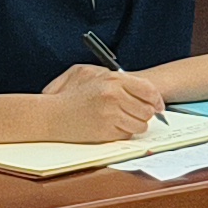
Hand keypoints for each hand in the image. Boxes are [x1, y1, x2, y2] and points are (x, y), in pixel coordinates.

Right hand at [34, 61, 166, 142]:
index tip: (158, 105)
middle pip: (148, 110)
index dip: (156, 99)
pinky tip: (110, 126)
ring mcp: (110, 115)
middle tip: (136, 113)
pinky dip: (122, 133)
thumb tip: (138, 85)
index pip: (148, 89)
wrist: (50, 115)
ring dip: (134, 125)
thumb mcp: (89, 73)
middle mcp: (114, 96)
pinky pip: (127, 135)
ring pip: (140, 125)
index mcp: (112, 80)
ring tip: (121, 120)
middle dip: (145, 113)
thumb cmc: (68, 94)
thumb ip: (115, 76)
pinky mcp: (105, 132)